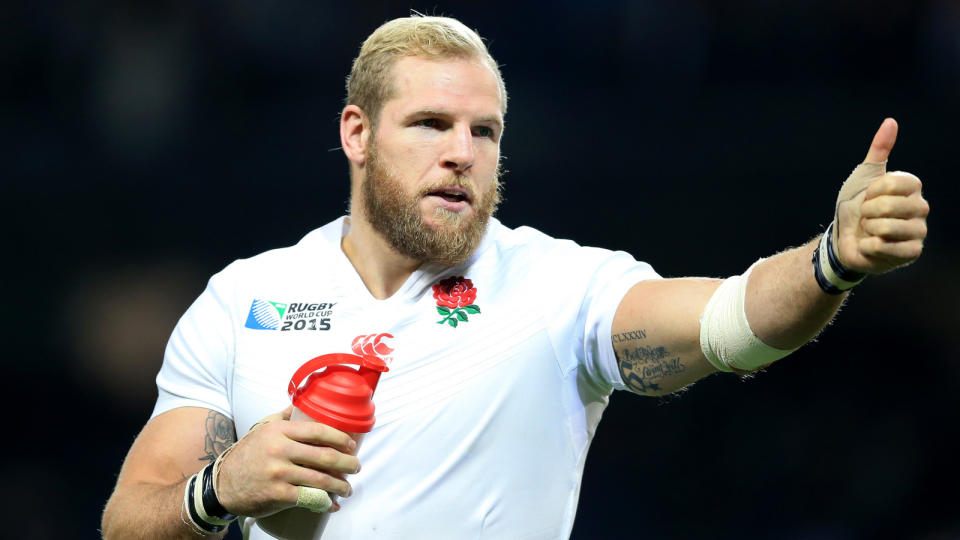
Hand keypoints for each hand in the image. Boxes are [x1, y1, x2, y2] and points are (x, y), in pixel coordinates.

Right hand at [213, 407, 360, 517]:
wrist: (223, 484)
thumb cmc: (247, 455)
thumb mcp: (262, 429)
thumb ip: (283, 417)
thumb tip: (302, 404)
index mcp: (279, 431)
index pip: (318, 431)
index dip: (340, 438)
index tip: (351, 445)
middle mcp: (280, 450)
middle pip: (324, 456)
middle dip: (347, 463)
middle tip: (356, 467)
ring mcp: (279, 473)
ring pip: (320, 479)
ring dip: (340, 486)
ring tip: (347, 488)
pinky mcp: (277, 494)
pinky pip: (308, 498)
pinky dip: (324, 502)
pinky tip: (331, 504)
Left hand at [833, 118, 928, 273]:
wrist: (843, 238)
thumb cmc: (855, 206)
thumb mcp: (863, 176)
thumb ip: (878, 150)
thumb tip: (891, 121)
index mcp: (912, 187)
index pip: (893, 183)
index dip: (872, 191)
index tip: (868, 195)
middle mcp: (921, 207)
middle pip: (890, 206)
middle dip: (868, 211)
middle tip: (866, 216)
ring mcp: (919, 231)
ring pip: (889, 227)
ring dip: (868, 229)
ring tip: (869, 231)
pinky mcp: (912, 252)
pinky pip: (889, 247)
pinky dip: (871, 246)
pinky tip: (872, 245)